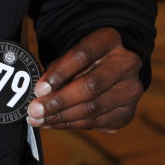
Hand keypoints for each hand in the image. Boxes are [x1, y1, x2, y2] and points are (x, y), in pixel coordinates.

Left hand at [27, 27, 142, 131]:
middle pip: (91, 86)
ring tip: (38, 119)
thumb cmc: (86, 59)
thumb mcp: (73, 53)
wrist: (114, 68)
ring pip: (93, 108)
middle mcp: (126, 64)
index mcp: (110, 40)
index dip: (60, 72)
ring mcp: (130, 90)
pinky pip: (95, 122)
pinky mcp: (127, 113)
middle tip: (34, 110)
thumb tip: (41, 93)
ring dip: (61, 117)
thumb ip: (59, 68)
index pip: (83, 54)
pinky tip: (53, 123)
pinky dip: (71, 124)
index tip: (39, 89)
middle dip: (59, 101)